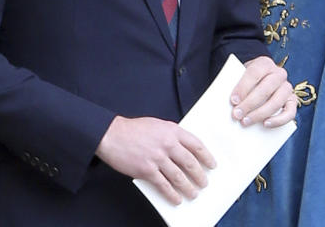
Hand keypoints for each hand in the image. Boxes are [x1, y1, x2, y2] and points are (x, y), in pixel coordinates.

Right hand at [95, 115, 214, 204]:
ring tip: (193, 193)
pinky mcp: (146, 170)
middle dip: (199, 175)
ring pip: (179, 176)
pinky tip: (176, 199)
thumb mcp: (158, 125)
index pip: (196, 145)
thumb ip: (172, 135)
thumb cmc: (134, 129)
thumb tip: (185, 149)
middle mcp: (167, 144)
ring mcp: (157, 158)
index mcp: (172, 131)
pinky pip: (163, 185)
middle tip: (204, 183)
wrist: (112, 134)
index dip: (206, 156)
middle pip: (190, 163)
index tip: (212, 164)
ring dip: (188, 187)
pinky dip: (172, 194)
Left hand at [229, 55, 296, 127]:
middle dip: (250, 103)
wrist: (260, 82)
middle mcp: (279, 74)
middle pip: (266, 88)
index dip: (243, 87)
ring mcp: (287, 87)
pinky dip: (279, 120)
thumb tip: (230, 103)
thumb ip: (235, 85)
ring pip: (277, 101)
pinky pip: (290, 112)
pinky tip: (265, 124)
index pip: (254, 73)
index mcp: (264, 64)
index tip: (233, 100)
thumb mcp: (240, 77)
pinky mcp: (292, 101)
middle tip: (237, 114)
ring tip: (246, 121)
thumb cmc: (248, 81)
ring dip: (260, 113)